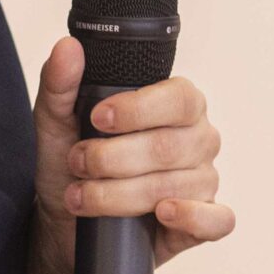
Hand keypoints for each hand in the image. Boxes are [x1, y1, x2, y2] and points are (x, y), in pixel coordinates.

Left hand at [31, 36, 235, 273]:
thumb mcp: (57, 123)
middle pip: (169, 146)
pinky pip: (217, 220)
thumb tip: (68, 49)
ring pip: (176, 187)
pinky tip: (161, 214)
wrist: (65, 225)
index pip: (178, 98)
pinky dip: (191, 217)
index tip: (97, 118)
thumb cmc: (71, 168)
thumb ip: (61, 84)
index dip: (138, 109)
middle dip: (113, 158)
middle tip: (77, 162)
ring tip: (83, 196)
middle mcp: (197, 139)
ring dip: (119, 195)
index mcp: (177, 105)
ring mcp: (204, 181)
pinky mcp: (205, 221)